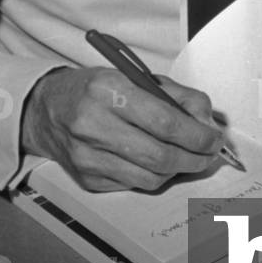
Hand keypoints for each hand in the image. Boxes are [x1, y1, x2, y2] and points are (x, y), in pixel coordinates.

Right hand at [21, 66, 223, 191]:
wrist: (47, 110)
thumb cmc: (97, 90)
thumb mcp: (135, 77)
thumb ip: (177, 96)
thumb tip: (208, 122)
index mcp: (109, 90)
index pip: (165, 122)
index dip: (197, 135)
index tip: (214, 139)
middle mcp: (94, 125)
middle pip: (160, 156)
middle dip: (194, 158)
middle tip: (208, 154)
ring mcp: (88, 157)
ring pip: (151, 177)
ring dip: (177, 170)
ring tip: (185, 157)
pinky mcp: (87, 179)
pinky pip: (135, 184)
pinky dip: (154, 176)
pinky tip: (155, 161)